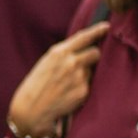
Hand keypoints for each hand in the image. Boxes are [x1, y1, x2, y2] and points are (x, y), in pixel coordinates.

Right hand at [8, 22, 109, 137]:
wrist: (31, 110)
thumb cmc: (35, 86)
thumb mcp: (46, 63)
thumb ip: (63, 54)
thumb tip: (82, 48)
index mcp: (59, 52)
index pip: (84, 37)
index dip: (97, 30)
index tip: (106, 27)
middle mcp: (71, 62)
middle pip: (95, 52)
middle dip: (93, 57)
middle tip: (85, 63)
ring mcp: (79, 77)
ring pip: (91, 70)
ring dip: (84, 74)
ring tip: (68, 84)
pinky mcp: (83, 91)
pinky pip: (88, 85)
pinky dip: (81, 88)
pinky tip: (68, 94)